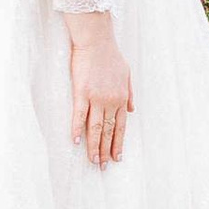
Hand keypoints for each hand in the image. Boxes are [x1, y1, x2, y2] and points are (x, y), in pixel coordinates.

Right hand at [67, 13, 132, 166]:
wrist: (97, 41)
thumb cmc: (111, 56)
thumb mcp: (127, 74)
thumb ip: (130, 94)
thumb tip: (132, 110)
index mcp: (122, 98)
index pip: (121, 126)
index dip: (119, 143)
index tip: (117, 157)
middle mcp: (110, 101)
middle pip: (109, 131)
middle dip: (107, 151)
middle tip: (104, 167)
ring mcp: (96, 98)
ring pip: (96, 127)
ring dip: (94, 146)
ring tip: (93, 161)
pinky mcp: (81, 92)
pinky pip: (79, 115)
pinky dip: (77, 129)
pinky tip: (75, 142)